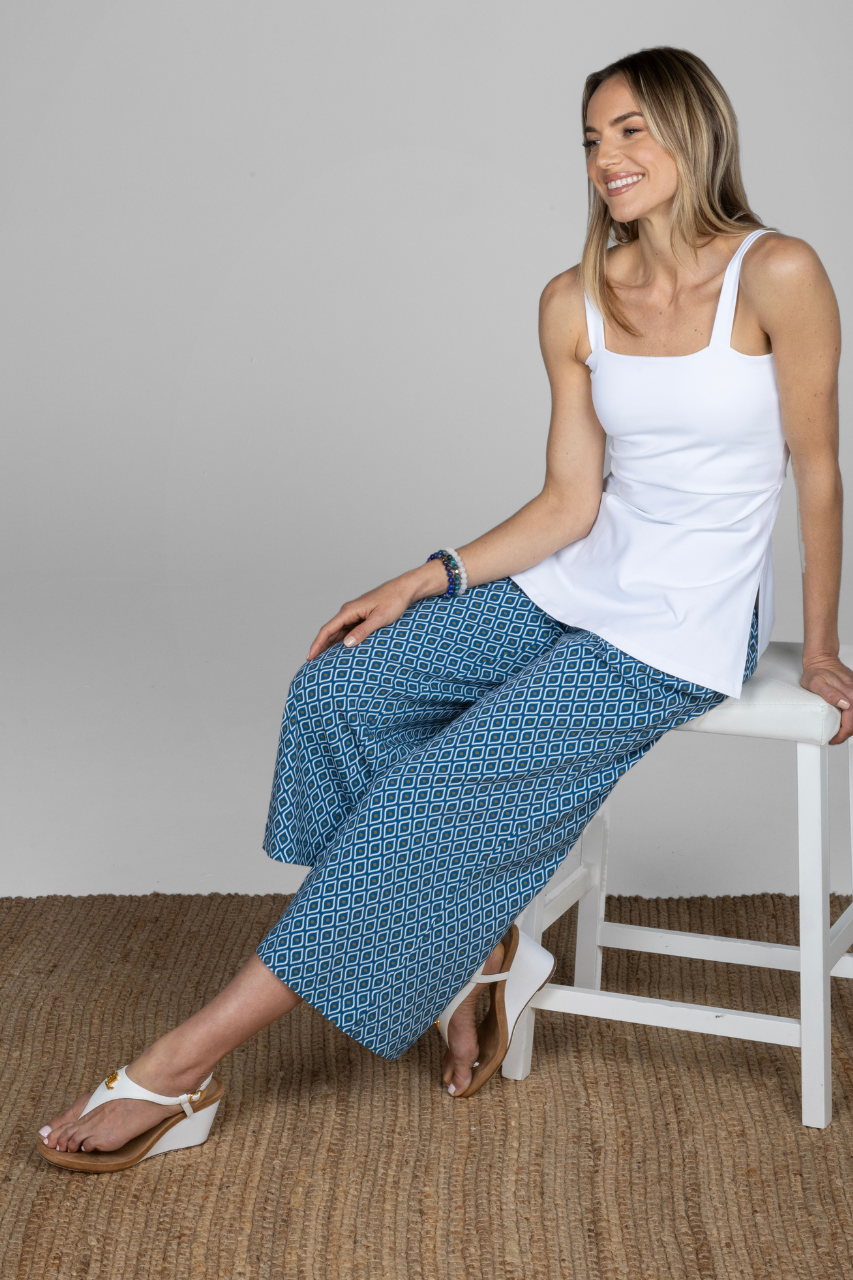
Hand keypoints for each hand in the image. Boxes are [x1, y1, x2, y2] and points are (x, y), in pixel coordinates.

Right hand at [307, 564, 443, 659]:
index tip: (310, 657)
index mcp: (349, 611)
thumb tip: (346, 644)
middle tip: (313, 664)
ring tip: (323, 661)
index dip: (317, 644)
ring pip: (338, 632)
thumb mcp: (379, 618)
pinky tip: (341, 651)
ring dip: (330, 645)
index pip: (327, 629)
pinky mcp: (362, 617)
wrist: (404, 590)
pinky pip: (347, 631)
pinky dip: (342, 641)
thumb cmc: (394, 601)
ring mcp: (355, 614)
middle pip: (330, 632)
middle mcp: (348, 612)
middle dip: (320, 647)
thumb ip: (363, 631)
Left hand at [800, 656, 852, 743]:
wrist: (821, 659)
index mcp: (849, 695)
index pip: (851, 724)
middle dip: (846, 733)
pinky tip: (843, 718)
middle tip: (834, 737)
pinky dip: (851, 717)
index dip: (841, 735)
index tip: (833, 739)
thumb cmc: (816, 671)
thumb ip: (829, 694)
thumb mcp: (816, 683)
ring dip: (850, 725)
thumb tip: (845, 704)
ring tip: (837, 730)